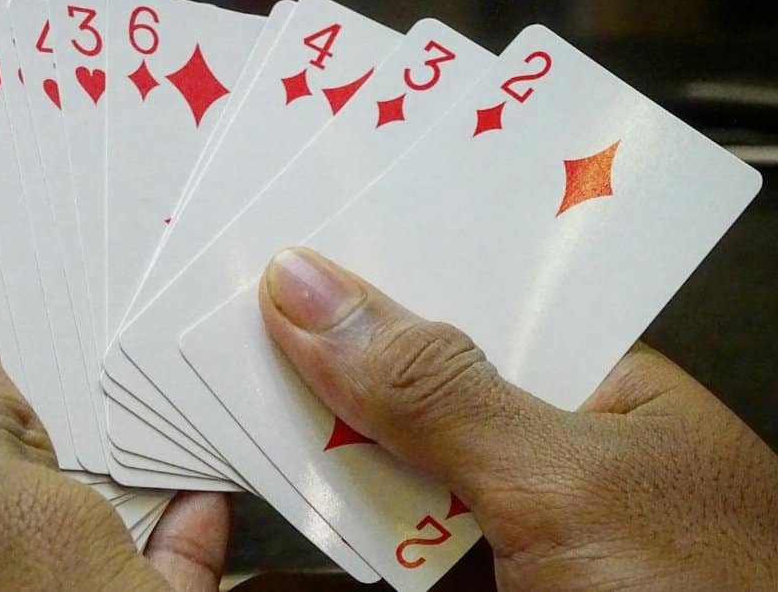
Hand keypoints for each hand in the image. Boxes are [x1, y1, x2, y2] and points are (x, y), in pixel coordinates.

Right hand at [259, 247, 777, 590]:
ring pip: (378, 483)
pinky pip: (376, 567)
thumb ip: (439, 390)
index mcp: (602, 394)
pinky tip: (262, 550)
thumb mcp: (568, 481)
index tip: (280, 254)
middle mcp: (547, 458)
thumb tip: (318, 294)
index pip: (472, 301)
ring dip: (300, 463)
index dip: (376, 275)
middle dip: (318, 368)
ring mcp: (507, 538)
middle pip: (406, 392)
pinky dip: (316, 562)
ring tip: (211, 417)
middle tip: (217, 330)